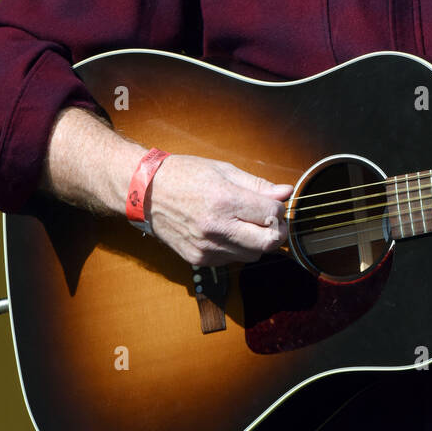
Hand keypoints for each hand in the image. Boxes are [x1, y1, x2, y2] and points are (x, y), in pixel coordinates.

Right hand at [147, 154, 293, 264]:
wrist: (146, 193)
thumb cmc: (185, 175)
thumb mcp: (224, 170)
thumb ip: (257, 185)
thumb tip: (286, 193)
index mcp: (225, 200)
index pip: (271, 215)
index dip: (279, 210)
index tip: (274, 204)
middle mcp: (217, 228)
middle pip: (268, 243)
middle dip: (277, 232)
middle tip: (272, 220)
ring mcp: (207, 248)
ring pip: (252, 255)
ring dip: (257, 241)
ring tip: (246, 223)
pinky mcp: (198, 260)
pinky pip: (231, 260)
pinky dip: (237, 248)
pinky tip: (227, 232)